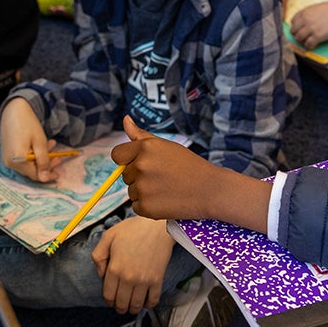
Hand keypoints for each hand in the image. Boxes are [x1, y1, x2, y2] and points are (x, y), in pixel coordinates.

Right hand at [0, 98, 57, 182]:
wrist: (13, 109)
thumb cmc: (28, 123)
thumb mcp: (40, 142)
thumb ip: (43, 161)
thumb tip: (45, 179)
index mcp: (17, 160)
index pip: (35, 174)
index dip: (48, 174)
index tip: (58, 172)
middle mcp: (9, 162)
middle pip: (31, 170)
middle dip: (45, 164)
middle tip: (58, 157)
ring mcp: (6, 158)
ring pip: (27, 165)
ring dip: (40, 158)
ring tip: (50, 146)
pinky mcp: (7, 154)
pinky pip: (22, 160)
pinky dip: (32, 155)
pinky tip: (39, 147)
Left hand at [90, 216, 174, 313]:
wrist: (157, 225)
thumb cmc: (132, 229)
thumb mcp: (108, 236)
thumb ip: (98, 256)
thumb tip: (101, 274)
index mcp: (115, 268)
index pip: (108, 295)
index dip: (108, 301)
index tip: (111, 300)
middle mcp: (128, 278)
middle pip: (122, 303)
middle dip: (119, 308)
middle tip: (120, 306)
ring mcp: (144, 280)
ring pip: (136, 305)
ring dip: (133, 309)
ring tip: (132, 307)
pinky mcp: (157, 280)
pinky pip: (153, 300)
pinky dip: (148, 305)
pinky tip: (145, 302)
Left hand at [112, 116, 270, 231]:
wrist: (210, 190)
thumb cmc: (189, 165)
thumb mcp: (166, 146)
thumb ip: (141, 135)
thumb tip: (125, 119)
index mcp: (145, 148)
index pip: (117, 155)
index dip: (126, 160)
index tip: (140, 164)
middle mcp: (140, 166)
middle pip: (126, 175)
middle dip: (140, 177)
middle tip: (163, 177)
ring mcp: (142, 188)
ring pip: (131, 191)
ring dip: (144, 192)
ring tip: (167, 189)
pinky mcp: (145, 207)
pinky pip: (136, 206)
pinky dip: (148, 207)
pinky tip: (165, 201)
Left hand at [288, 1, 327, 49]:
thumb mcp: (316, 8)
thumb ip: (308, 14)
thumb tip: (303, 22)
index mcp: (304, 12)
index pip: (293, 21)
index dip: (295, 26)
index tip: (298, 29)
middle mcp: (305, 20)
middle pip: (294, 30)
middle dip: (297, 34)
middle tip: (301, 37)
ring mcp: (311, 28)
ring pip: (299, 38)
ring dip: (302, 41)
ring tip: (307, 41)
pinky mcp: (317, 36)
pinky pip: (308, 44)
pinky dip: (309, 46)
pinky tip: (312, 45)